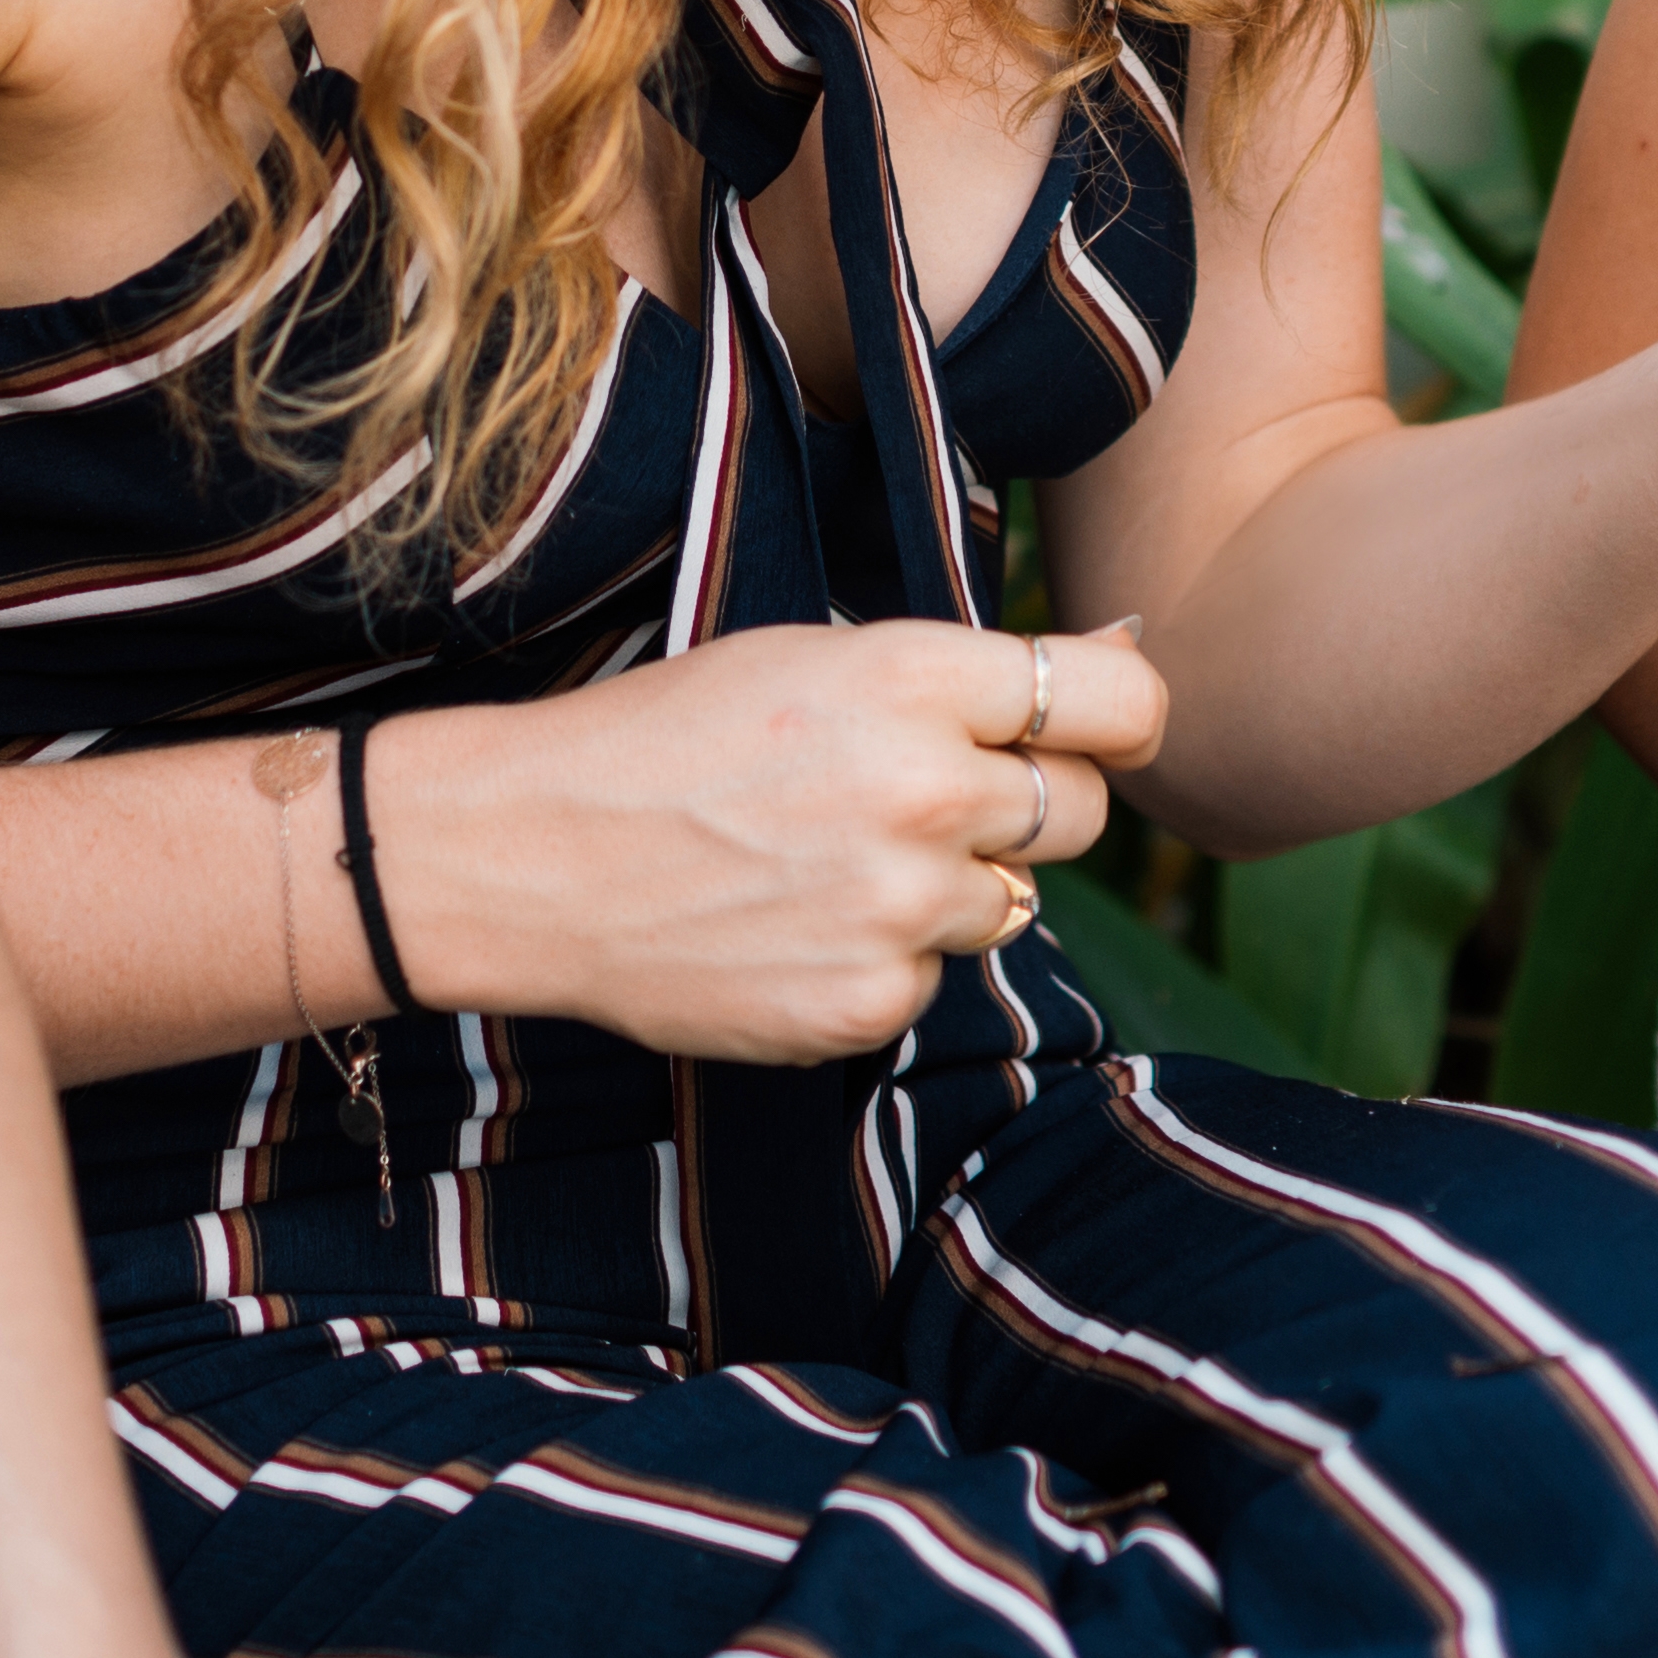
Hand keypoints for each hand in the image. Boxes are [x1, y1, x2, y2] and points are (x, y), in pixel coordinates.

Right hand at [377, 623, 1163, 1064]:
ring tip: (832, 862)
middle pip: (1082, 812)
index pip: (1120, 702)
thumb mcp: (815, 655)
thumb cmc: (670, 736)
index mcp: (914, 679)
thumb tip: (1124, 657)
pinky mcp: (869, 1002)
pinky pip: (935, 978)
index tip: (1094, 734)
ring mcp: (902, 909)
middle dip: (1027, 805)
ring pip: (1011, 902)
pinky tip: (796, 924)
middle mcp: (927, 792)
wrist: (534, 855)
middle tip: (925, 799)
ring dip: (948, 887)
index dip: (1120, 720)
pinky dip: (884, 958)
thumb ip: (964, 674)